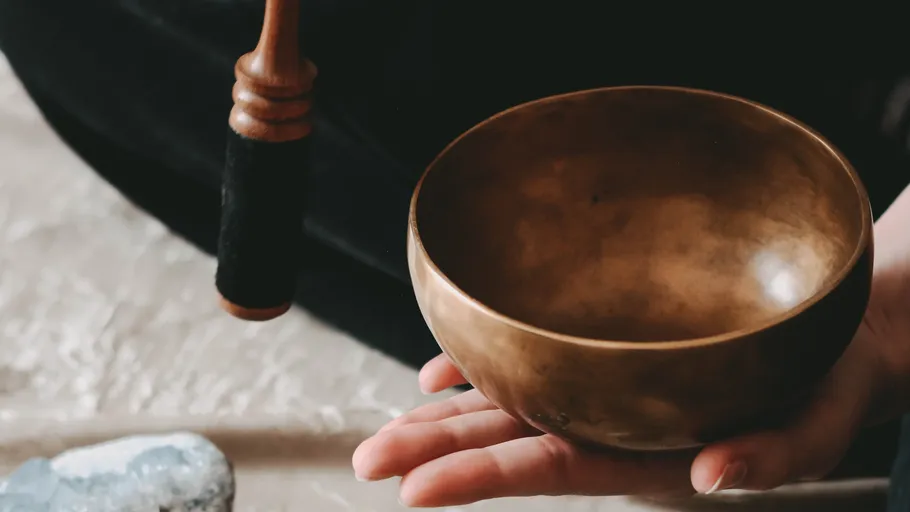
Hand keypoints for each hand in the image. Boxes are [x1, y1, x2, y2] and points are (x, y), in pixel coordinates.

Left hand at [353, 327, 887, 506]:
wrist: (822, 346)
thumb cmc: (819, 390)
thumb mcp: (812, 430)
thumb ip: (769, 458)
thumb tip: (714, 474)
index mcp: (645, 452)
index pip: (549, 468)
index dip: (480, 478)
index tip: (414, 492)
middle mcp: (608, 423)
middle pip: (507, 438)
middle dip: (434, 452)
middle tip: (367, 461)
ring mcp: (598, 391)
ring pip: (506, 403)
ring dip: (442, 416)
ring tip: (385, 430)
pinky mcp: (600, 357)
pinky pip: (527, 365)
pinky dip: (479, 367)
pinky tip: (440, 373)